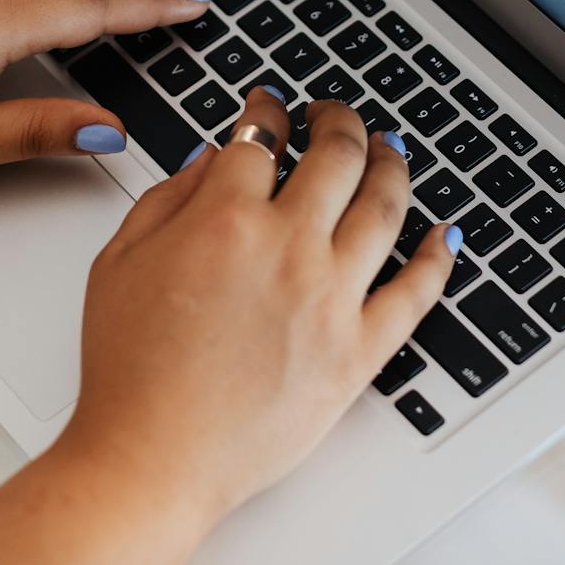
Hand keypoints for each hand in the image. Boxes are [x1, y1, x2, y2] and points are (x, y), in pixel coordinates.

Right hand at [62, 88, 459, 520]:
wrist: (154, 458)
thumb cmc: (130, 371)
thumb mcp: (119, 262)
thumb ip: (168, 198)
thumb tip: (214, 159)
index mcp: (223, 219)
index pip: (261, 135)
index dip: (267, 108)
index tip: (270, 106)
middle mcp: (288, 248)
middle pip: (337, 155)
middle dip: (338, 120)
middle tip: (333, 115)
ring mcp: (332, 299)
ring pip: (386, 206)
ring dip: (392, 164)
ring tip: (389, 149)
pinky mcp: (360, 353)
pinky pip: (417, 293)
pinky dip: (438, 257)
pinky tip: (444, 235)